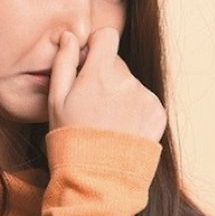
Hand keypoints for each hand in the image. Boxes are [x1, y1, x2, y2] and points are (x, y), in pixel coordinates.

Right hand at [48, 28, 166, 141]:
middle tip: (90, 106)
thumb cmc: (70, 138)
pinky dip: (133, 112)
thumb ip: (63, 62)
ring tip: (105, 124)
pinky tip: (120, 131)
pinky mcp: (158, 114)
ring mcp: (145, 97)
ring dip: (119, 96)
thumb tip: (69, 36)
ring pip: (130, 84)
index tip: (87, 64)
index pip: (106, 36)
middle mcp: (127, 80)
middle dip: (103, 77)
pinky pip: (144, 102)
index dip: (96, 46)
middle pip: (116, 64)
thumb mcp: (56, 100)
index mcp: (100, 72)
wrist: (98, 179)